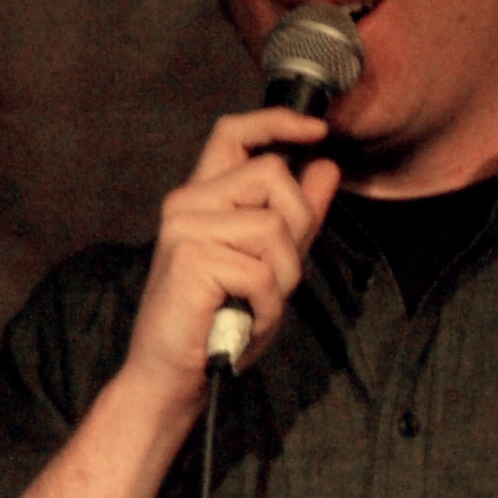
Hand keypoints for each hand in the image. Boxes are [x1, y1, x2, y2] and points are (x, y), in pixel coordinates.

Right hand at [126, 111, 341, 400]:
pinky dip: (267, 304)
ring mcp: (183, 229)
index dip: (277, 121)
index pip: (233, 133)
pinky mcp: (189, 258)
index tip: (317, 131)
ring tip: (256, 303)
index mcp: (201, 199)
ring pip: (273, 226)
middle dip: (297, 224)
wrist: (172, 375)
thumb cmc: (216, 323)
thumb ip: (296, 215)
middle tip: (276, 275)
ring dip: (283, 276)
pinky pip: (261, 270)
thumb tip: (325, 167)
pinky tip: (245, 319)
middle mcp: (186, 204)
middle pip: (272, 175)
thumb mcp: (270, 261)